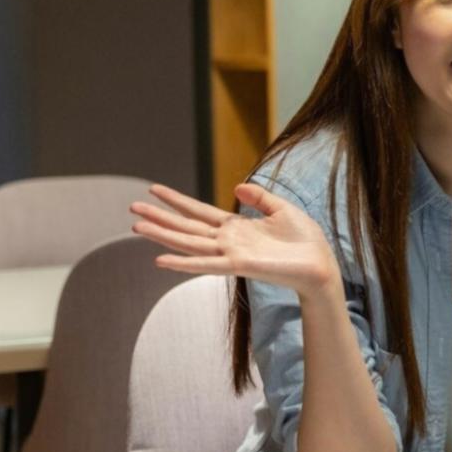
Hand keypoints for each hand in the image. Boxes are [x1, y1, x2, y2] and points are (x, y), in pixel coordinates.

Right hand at [130, 183, 338, 296]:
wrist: (320, 263)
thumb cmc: (304, 240)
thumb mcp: (281, 208)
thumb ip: (259, 197)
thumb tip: (237, 187)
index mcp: (236, 227)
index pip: (199, 211)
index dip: (177, 201)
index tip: (154, 189)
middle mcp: (228, 240)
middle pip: (186, 227)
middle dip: (159, 217)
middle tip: (131, 208)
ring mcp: (230, 253)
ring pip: (189, 243)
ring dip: (163, 236)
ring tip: (136, 226)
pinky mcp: (239, 265)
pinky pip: (206, 264)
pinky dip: (183, 263)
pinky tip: (160, 260)